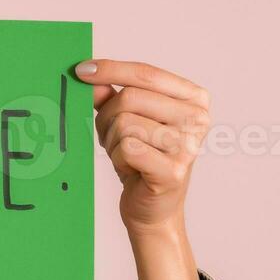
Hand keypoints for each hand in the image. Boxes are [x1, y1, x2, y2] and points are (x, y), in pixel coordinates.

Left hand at [77, 59, 209, 279]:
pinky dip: (118, 158)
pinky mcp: (174, 171)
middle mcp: (198, 119)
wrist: (152, 209)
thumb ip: (111, 95)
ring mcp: (189, 146)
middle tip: (109, 136)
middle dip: (108, 116)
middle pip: (132, 97)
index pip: (146, 74)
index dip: (111, 69)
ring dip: (112, 140)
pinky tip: (129, 168)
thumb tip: (91, 75)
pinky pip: (128, 148)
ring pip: (126, 123)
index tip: (81, 70)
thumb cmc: (142, 161)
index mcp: (194, 99)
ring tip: (123, 154)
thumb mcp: (127, 121)